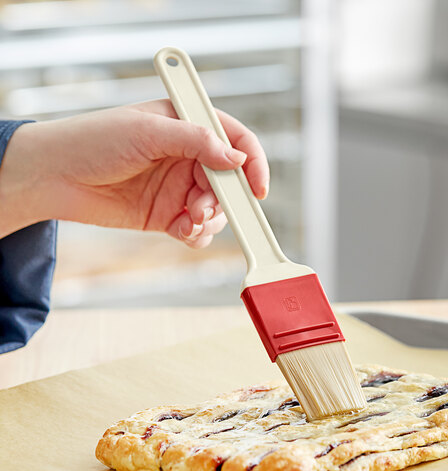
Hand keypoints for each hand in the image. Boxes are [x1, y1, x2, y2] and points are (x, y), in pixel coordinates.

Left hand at [0, 100, 268, 246]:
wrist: (57, 177)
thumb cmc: (95, 141)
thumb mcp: (148, 132)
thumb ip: (196, 141)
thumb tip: (236, 157)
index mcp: (187, 126)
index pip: (236, 140)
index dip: (253, 163)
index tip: (258, 188)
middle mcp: (188, 157)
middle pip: (231, 182)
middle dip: (224, 200)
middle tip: (202, 209)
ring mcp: (180, 187)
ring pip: (218, 210)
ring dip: (210, 220)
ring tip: (188, 222)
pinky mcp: (168, 214)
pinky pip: (198, 229)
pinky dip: (197, 234)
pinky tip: (181, 231)